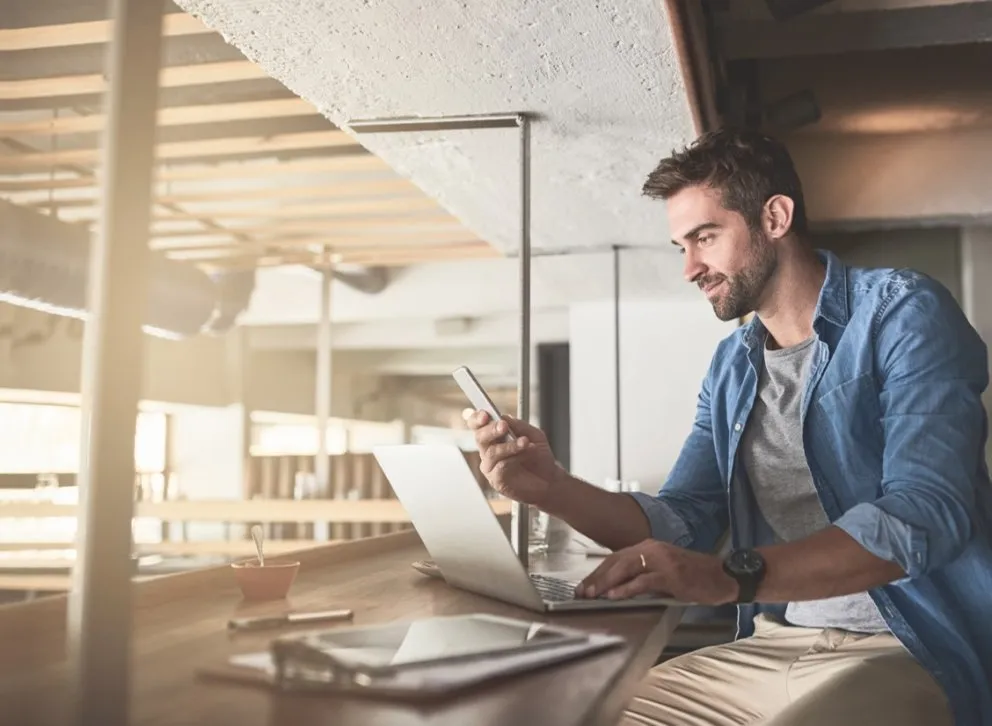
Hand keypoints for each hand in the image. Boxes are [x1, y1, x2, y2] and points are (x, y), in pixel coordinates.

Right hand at [466, 411, 563, 508]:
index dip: (477, 418)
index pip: (478, 425)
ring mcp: (490, 466)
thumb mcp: (534, 435)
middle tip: (503, 426)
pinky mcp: (496, 480)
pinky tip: (525, 455)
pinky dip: (514, 458)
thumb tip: (504, 417)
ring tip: (525, 442)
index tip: (485, 414)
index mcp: (494, 436)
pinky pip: (500, 466)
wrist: (549, 480)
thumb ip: (519, 426)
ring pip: (492, 452)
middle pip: (480, 437)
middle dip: (491, 429)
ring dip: (509, 445)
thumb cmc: (539, 457)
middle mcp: (488, 450)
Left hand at [576, 539, 737, 605]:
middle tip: (581, 592)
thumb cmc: (695, 575)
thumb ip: (643, 573)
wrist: (724, 576)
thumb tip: (617, 587)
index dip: (597, 572)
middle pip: (615, 561)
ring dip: (606, 582)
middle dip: (596, 578)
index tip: (584, 585)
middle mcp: (652, 549)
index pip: (615, 558)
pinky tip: (614, 596)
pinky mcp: (671, 575)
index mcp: (649, 546)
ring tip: (592, 594)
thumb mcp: (664, 569)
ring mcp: (662, 561)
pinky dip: (626, 589)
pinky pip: (643, 581)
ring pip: (625, 568)